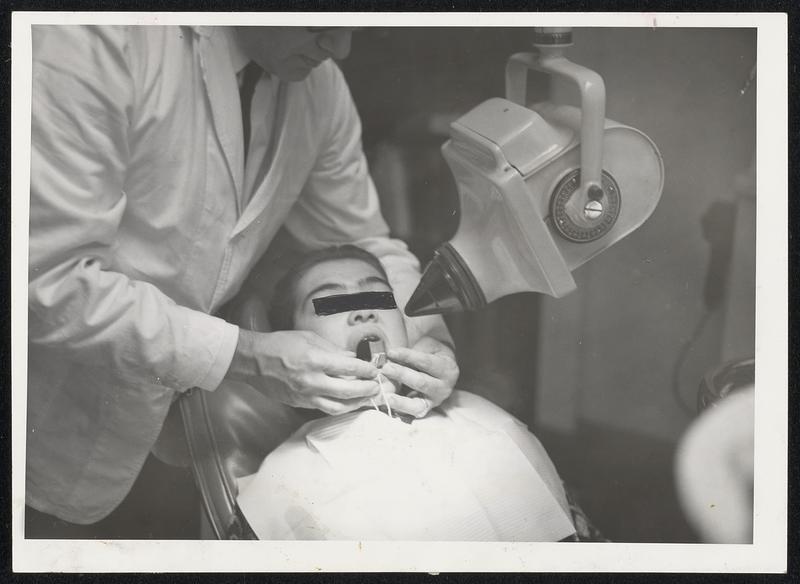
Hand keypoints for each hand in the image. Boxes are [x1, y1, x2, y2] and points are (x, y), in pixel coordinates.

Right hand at [227, 329, 379, 414]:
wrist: (254, 361)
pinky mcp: (300, 403)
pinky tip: (348, 402)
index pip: (349, 368)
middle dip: (367, 389)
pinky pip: (325, 409)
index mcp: (315, 360)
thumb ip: (333, 350)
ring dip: (356, 404)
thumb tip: (352, 358)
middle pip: (348, 391)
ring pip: (338, 406)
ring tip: (367, 398)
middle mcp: (312, 381)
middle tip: (376, 386)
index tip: (374, 370)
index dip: (366, 370)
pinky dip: (340, 406)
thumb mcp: (309, 339)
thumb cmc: (279, 345)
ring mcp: (306, 395)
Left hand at [380, 336, 458, 417]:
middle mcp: (444, 388)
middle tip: (386, 368)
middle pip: (421, 382)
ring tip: (386, 393)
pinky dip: (399, 409)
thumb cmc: (431, 355)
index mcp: (447, 369)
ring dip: (399, 398)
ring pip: (417, 403)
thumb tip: (391, 357)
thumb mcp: (427, 348)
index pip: (426, 362)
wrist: (441, 369)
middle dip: (401, 375)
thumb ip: (413, 354)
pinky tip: (388, 404)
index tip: (391, 352)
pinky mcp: (424, 410)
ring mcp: (434, 401)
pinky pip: (411, 413)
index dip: (407, 356)